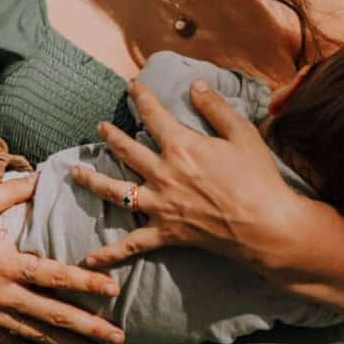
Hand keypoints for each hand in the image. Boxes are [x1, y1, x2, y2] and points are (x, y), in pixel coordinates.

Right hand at [0, 175, 124, 343]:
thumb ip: (10, 191)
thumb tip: (40, 176)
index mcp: (6, 264)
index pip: (54, 276)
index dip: (85, 283)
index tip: (112, 289)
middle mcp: (3, 294)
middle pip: (53, 315)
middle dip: (88, 328)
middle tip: (117, 336)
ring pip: (37, 335)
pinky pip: (12, 343)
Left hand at [72, 79, 297, 268]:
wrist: (268, 227)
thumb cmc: (258, 178)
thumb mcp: (241, 133)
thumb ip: (215, 106)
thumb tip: (193, 84)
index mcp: (180, 147)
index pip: (152, 114)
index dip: (140, 97)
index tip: (131, 86)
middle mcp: (162, 174)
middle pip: (126, 150)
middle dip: (110, 135)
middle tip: (99, 127)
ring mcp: (160, 205)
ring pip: (115, 191)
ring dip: (92, 180)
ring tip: (75, 172)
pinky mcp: (165, 233)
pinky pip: (132, 244)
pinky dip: (110, 253)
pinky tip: (89, 259)